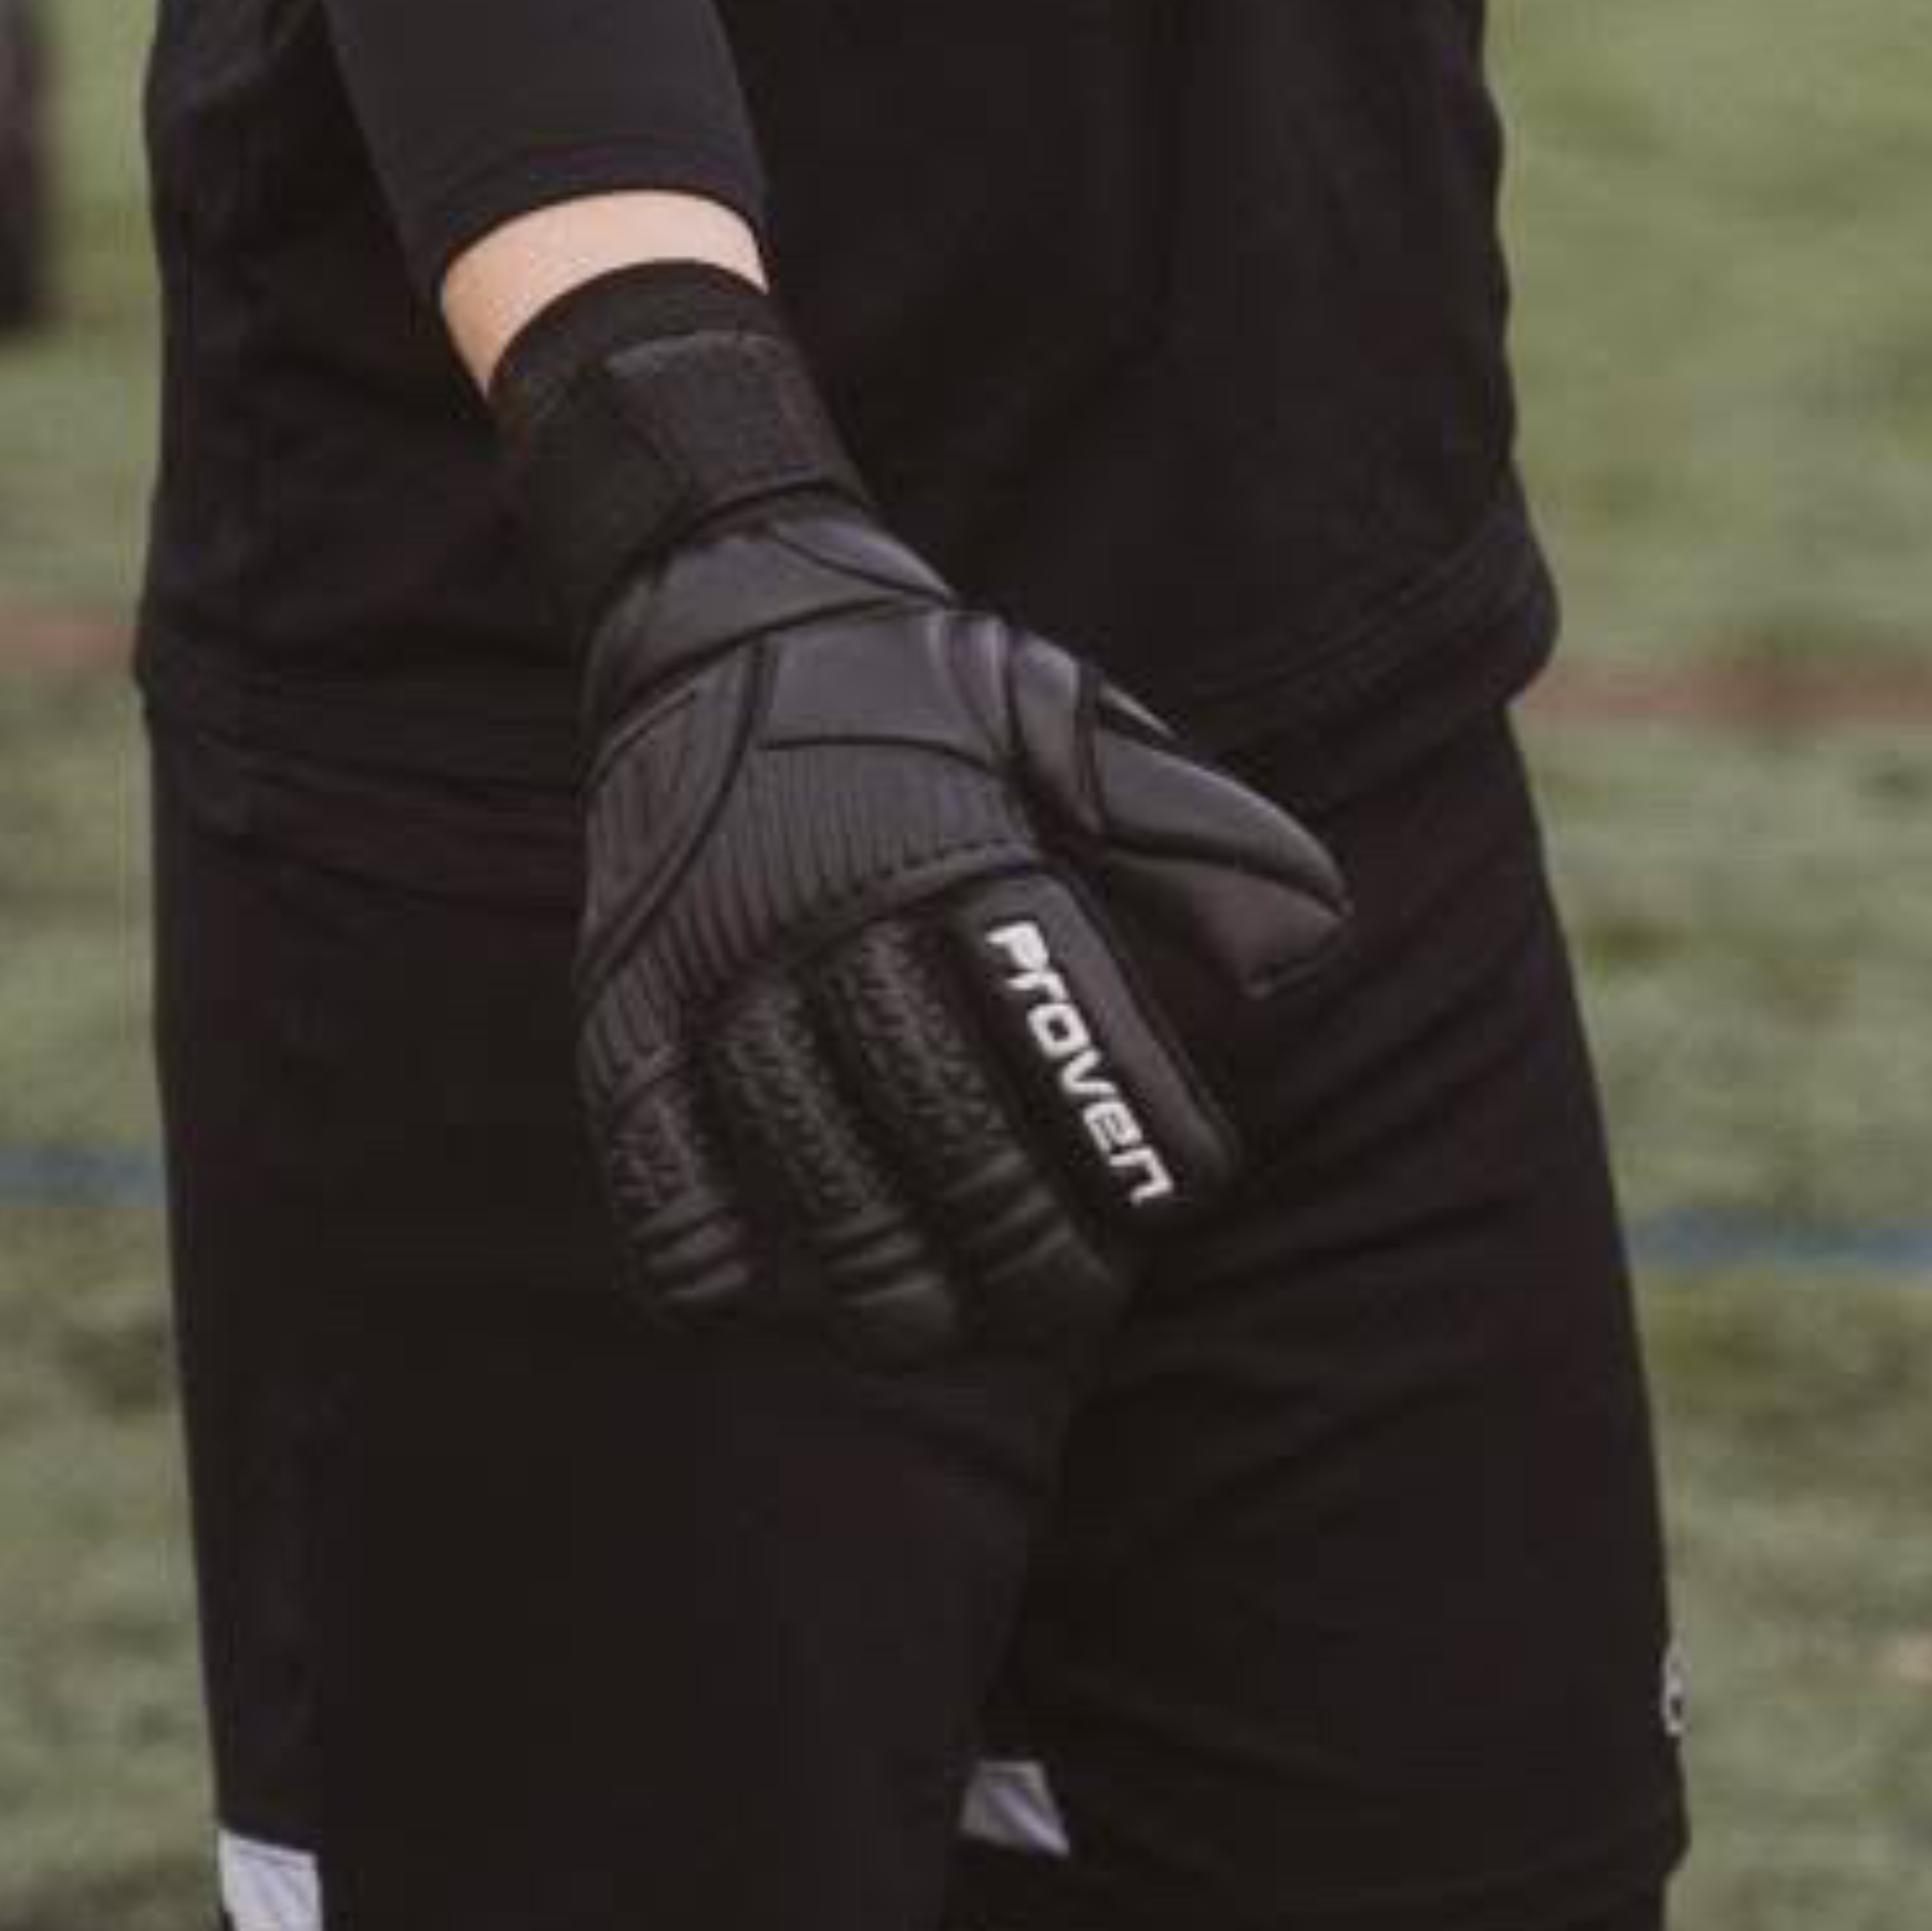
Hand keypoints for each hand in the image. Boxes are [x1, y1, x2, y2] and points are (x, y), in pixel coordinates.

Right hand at [494, 263, 1352, 1366]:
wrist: (716, 608)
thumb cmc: (927, 693)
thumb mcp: (1071, 717)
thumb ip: (1184, 832)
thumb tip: (1309, 951)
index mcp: (952, 845)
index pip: (1064, 1031)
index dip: (1133, 1141)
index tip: (1175, 1197)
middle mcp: (828, 909)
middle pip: (939, 1131)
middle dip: (1026, 1249)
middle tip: (1074, 1295)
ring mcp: (712, 964)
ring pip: (805, 1176)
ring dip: (883, 1286)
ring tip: (940, 1322)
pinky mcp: (622, 1003)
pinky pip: (656, 1176)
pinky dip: (715, 1263)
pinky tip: (774, 1296)